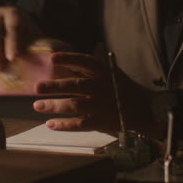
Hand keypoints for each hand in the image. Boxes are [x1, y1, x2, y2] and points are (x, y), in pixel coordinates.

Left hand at [32, 52, 154, 135]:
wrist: (146, 110)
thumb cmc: (123, 89)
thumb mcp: (111, 73)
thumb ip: (89, 70)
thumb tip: (62, 62)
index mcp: (105, 72)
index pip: (85, 62)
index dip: (69, 59)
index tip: (52, 58)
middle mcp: (103, 87)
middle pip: (76, 85)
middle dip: (55, 87)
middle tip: (37, 88)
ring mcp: (103, 106)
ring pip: (75, 105)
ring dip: (55, 106)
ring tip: (38, 106)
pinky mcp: (102, 122)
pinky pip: (80, 124)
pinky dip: (64, 124)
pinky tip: (51, 123)